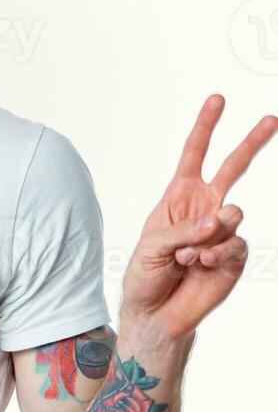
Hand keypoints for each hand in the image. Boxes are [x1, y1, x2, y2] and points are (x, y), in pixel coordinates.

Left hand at [121, 95, 276, 339]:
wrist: (157, 312)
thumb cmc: (146, 274)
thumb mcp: (152, 245)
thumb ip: (184, 229)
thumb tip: (220, 219)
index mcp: (180, 196)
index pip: (194, 154)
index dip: (205, 127)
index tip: (218, 99)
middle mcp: (205, 207)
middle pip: (232, 168)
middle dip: (252, 143)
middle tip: (271, 118)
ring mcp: (224, 231)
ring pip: (233, 214)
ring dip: (208, 235)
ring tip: (187, 254)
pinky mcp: (236, 256)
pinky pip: (235, 246)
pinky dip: (215, 255)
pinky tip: (198, 266)